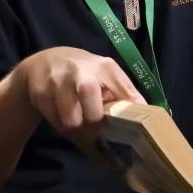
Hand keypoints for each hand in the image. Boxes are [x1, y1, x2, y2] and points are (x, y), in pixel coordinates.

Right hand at [9, 47, 144, 138]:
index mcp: (105, 66)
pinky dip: (61, 126)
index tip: (136, 129)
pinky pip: (55, 121)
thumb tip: (153, 115)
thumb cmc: (83, 73)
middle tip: (96, 127)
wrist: (43, 62)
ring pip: (71, 120)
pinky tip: (63, 117)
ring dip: (77, 128)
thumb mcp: (105, 75)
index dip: (130, 112)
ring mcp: (59, 81)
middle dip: (95, 122)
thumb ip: (124, 94)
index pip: (124, 91)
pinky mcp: (40, 92)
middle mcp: (82, 71)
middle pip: (92, 107)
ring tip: (79, 123)